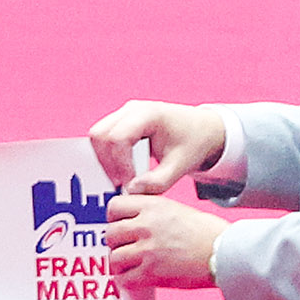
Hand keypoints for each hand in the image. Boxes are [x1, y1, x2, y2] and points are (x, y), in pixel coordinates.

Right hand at [88, 100, 227, 194]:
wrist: (202, 129)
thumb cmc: (193, 142)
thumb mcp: (181, 166)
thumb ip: (158, 182)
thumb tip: (131, 190)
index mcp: (149, 114)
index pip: (118, 137)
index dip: (119, 164)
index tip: (128, 183)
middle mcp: (132, 109)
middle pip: (100, 134)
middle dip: (106, 162)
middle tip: (121, 182)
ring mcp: (124, 113)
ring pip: (97, 135)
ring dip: (104, 159)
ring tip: (122, 177)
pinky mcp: (121, 121)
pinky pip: (102, 137)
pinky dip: (106, 155)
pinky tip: (122, 169)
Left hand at [104, 192, 224, 288]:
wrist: (226, 253)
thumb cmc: (208, 233)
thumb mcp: (177, 210)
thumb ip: (152, 213)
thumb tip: (132, 221)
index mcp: (153, 206)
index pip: (114, 207)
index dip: (114, 218)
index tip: (120, 226)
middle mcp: (147, 226)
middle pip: (110, 234)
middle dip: (116, 243)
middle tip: (126, 248)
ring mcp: (148, 250)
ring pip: (114, 258)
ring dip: (120, 264)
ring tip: (131, 265)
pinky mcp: (151, 272)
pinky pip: (123, 279)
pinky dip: (126, 281)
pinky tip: (136, 279)